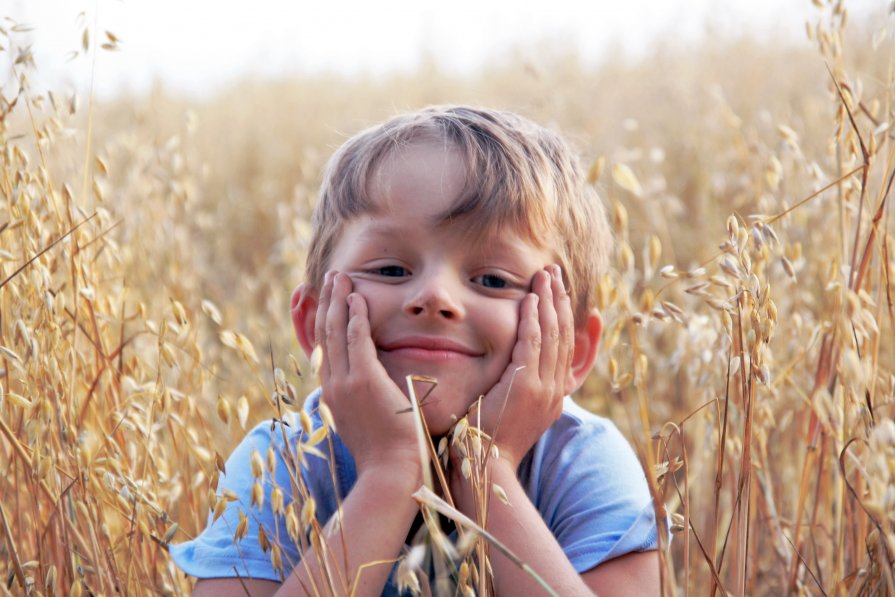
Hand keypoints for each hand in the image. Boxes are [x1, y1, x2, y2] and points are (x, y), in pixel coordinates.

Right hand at [314, 271, 422, 478]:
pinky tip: (357, 297)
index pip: (325, 350)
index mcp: (335, 397)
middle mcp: (333, 387)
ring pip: (335, 332)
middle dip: (326, 303)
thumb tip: (376, 397)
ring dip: (337, 301)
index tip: (328, 302)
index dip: (325, 322)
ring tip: (340, 277)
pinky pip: (356, 340)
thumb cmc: (390, 455)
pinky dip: (355, 316)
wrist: (391, 473)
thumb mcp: (371, 426)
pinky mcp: (364, 381)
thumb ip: (370, 405)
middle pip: (324, 335)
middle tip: (331, 278)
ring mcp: (345, 384)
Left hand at [473, 265, 573, 468]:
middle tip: (554, 273)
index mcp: (553, 395)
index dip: (563, 316)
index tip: (558, 292)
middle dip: (559, 300)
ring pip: (552, 335)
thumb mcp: (508, 412)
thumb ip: (513, 388)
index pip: (564, 346)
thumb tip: (505, 370)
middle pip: (564, 335)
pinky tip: (530, 299)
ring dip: (548, 301)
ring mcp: (543, 389)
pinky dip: (533, 319)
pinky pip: (533, 344)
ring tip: (545, 276)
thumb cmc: (487, 442)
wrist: (486, 468)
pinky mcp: (526, 387)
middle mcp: (554, 390)